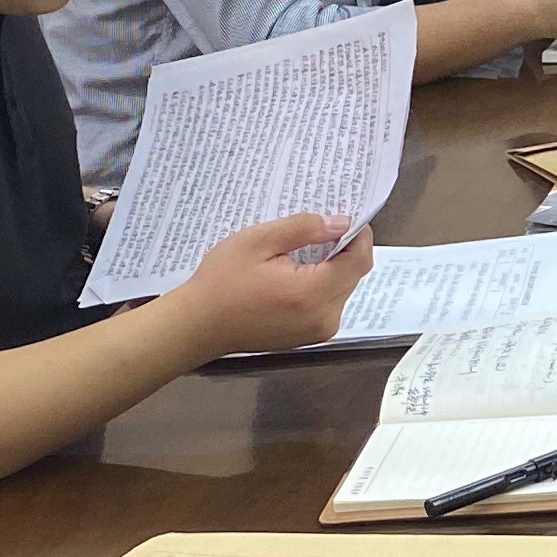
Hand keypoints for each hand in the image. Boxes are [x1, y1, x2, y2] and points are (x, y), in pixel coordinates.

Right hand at [161, 213, 374, 359]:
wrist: (197, 326)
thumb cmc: (221, 282)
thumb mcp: (258, 241)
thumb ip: (304, 228)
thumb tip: (341, 223)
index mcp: (312, 293)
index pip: (359, 260)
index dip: (359, 236)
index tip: (345, 218)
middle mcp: (323, 318)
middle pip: (353, 275)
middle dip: (343, 250)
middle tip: (318, 231)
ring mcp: (318, 332)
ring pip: (343, 289)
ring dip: (332, 268)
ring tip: (302, 252)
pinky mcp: (309, 338)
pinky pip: (329, 304)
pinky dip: (321, 285)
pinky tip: (296, 274)